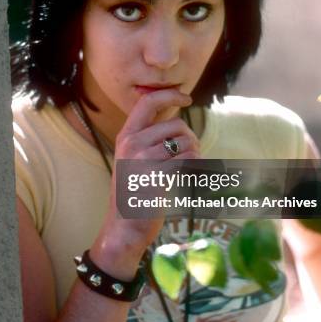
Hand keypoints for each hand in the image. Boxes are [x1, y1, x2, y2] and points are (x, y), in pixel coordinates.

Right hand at [92, 88, 200, 276]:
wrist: (124, 227)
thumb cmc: (134, 193)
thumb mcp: (132, 159)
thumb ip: (149, 135)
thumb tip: (175, 109)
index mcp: (126, 136)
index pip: (148, 101)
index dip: (170, 94)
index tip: (186, 97)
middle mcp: (132, 144)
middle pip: (176, 124)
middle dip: (190, 137)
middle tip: (190, 153)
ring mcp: (143, 161)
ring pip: (186, 142)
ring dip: (195, 153)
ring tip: (188, 167)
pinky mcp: (157, 177)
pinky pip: (189, 159)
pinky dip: (196, 166)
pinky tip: (189, 176)